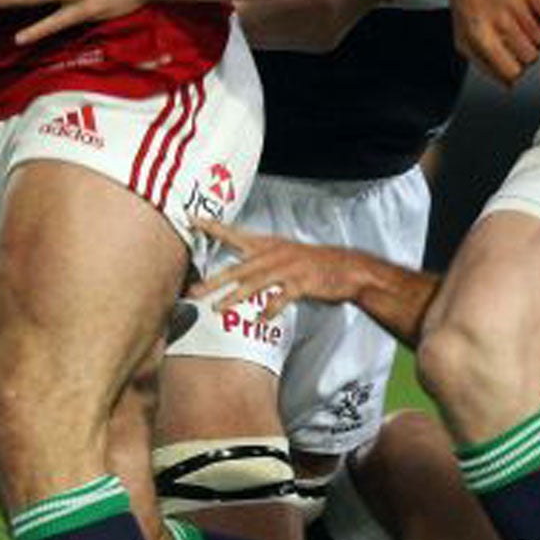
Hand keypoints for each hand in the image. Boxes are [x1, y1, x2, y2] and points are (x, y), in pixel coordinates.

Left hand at [190, 217, 364, 320]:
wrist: (347, 268)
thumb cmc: (314, 263)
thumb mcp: (285, 254)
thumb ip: (261, 261)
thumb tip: (238, 271)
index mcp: (269, 245)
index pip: (234, 234)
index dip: (213, 227)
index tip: (192, 220)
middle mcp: (274, 254)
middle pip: (238, 268)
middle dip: (213, 280)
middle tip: (193, 291)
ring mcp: (288, 268)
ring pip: (254, 283)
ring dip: (233, 297)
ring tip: (216, 307)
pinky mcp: (301, 283)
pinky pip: (281, 298)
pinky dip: (270, 310)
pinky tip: (261, 319)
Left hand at [440, 0, 539, 86]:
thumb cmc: (466, 6)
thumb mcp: (464, 41)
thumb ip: (484, 67)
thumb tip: (508, 85)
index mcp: (481, 37)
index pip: (512, 71)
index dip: (515, 71)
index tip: (513, 64)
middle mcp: (499, 21)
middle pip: (531, 57)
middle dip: (527, 54)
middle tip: (518, 42)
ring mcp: (515, 4)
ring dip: (535, 34)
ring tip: (522, 25)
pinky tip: (530, 10)